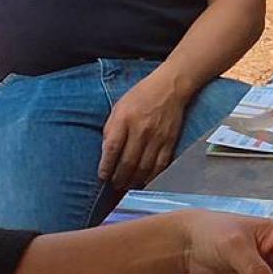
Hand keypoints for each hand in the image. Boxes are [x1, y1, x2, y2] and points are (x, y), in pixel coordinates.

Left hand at [99, 69, 189, 189]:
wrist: (170, 88)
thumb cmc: (140, 96)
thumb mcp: (118, 107)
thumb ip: (111, 129)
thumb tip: (106, 154)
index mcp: (124, 119)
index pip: (112, 149)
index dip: (106, 166)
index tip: (102, 176)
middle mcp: (140, 130)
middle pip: (128, 162)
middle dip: (119, 178)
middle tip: (114, 184)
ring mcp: (157, 138)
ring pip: (144, 168)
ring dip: (134, 181)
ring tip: (127, 185)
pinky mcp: (169, 142)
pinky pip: (160, 166)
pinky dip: (151, 177)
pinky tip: (144, 181)